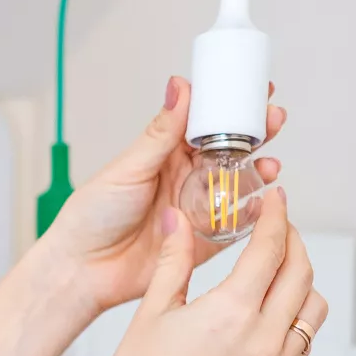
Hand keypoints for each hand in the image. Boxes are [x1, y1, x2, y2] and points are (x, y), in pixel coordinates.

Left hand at [42, 76, 285, 313]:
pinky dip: (254, 214)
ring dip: (259, 172)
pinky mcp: (202, 241)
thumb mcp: (129, 167)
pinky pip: (236, 226)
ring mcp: (196, 209)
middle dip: (256, 135)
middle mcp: (185, 179)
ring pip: (238, 186)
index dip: (233, 107)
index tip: (258, 89)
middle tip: (273, 120)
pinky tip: (265, 202)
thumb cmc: (93, 216)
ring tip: (269, 165)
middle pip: (231, 151)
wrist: (82, 269)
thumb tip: (180, 86)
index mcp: (167, 155)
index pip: (207, 124)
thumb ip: (161, 132)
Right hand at [80, 188, 327, 355]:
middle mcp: (263, 339)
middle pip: (301, 273)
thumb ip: (174, 260)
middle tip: (277, 231)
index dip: (277, 217)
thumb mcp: (152, 311)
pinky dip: (294, 322)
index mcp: (230, 312)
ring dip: (301, 283)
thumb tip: (178, 219)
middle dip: (292, 243)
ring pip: (313, 310)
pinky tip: (267, 317)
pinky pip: (302, 346)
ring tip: (276, 275)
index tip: (276, 202)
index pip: (271, 248)